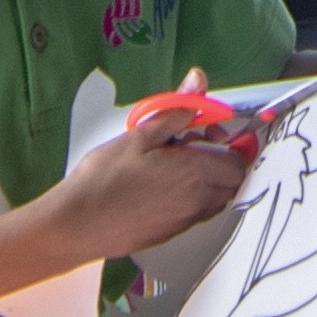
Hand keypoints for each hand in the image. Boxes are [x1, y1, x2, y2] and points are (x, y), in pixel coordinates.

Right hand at [38, 110, 251, 259]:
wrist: (79, 224)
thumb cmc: (105, 177)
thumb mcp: (140, 134)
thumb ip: (177, 110)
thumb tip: (199, 82)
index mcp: (195, 173)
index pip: (238, 162)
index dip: (232, 144)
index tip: (211, 131)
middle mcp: (198, 201)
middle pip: (231, 182)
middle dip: (220, 160)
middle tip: (190, 143)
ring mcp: (185, 221)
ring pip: (215, 198)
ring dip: (207, 179)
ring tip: (173, 164)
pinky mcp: (172, 234)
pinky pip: (196, 212)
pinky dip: (191, 196)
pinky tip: (160, 184)